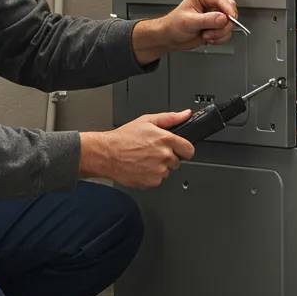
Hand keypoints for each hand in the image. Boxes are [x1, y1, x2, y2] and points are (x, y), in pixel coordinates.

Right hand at [79, 111, 195, 189]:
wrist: (107, 154)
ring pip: (167, 171)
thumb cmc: (123, 138)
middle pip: (177, 161)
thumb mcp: (147, 121)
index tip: (178, 149)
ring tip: (144, 159)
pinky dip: (152, 176)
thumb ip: (170, 118)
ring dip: (159, 167)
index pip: (189, 150)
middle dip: (168, 157)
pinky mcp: (152, 182)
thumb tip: (185, 114)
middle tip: (153, 152)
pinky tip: (141, 167)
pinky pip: (158, 180)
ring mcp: (159, 170)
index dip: (183, 149)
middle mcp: (164, 156)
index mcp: (166, 140)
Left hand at [151, 0, 240, 53]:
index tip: (229, 20)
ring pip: (230, 23)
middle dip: (222, 25)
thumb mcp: (189, 22)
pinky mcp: (218, 24)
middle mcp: (211, 2)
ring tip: (205, 34)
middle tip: (209, 31)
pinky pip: (228, 32)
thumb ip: (207, 20)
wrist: (171, 37)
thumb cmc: (174, 25)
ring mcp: (216, 14)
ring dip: (219, 33)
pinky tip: (209, 37)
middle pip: (230, 10)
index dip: (227, 10)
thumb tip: (223, 18)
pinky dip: (220, 38)